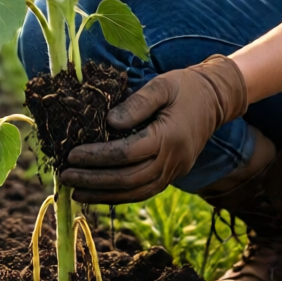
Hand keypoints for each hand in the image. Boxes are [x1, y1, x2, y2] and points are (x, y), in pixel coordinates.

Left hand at [60, 55, 247, 202]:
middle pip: (128, 179)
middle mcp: (173, 160)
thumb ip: (137, 103)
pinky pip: (144, 191)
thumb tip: (109, 122)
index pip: (126, 154)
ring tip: (75, 192)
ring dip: (104, 194)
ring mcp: (174, 171)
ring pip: (135, 192)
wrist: (216, 99)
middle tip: (65, 177)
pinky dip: (120, 195)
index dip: (97, 156)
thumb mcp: (162, 85)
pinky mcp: (173, 175)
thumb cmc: (185, 87)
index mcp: (169, 136)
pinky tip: (100, 192)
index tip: (72, 154)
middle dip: (94, 180)